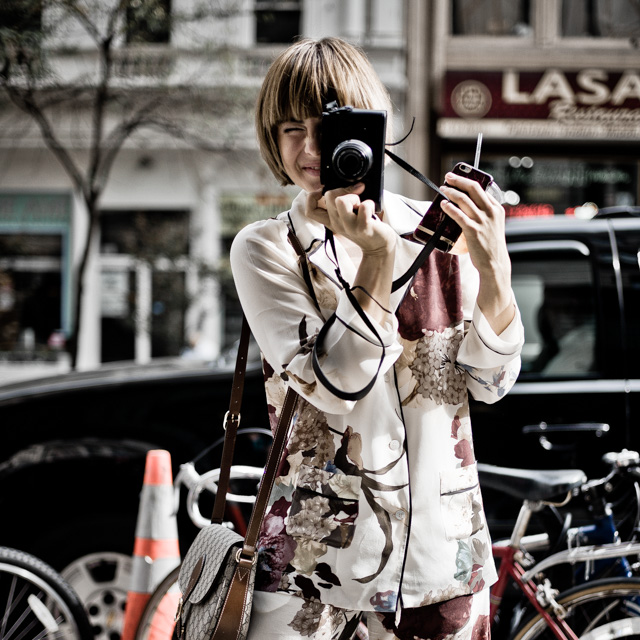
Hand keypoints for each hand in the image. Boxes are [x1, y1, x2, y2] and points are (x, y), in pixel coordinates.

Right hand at [305, 184, 396, 324]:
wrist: (379, 246)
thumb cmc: (365, 227)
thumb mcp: (348, 217)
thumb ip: (342, 204)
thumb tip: (346, 183)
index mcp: (331, 221)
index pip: (310, 211)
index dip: (312, 197)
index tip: (325, 193)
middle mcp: (337, 224)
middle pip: (328, 197)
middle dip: (343, 189)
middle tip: (355, 195)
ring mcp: (349, 226)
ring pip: (341, 200)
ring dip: (353, 197)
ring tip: (361, 204)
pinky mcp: (363, 227)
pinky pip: (363, 207)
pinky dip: (369, 203)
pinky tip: (371, 209)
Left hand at [440, 172, 514, 332]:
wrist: (494, 263)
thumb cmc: (490, 245)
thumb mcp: (491, 225)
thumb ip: (482, 214)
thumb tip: (464, 205)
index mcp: (496, 209)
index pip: (482, 189)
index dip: (467, 181)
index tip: (457, 179)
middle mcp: (491, 212)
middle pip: (474, 189)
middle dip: (459, 180)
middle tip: (448, 176)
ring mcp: (482, 221)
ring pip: (465, 200)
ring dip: (451, 192)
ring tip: (442, 189)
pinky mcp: (473, 231)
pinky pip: (459, 216)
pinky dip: (450, 208)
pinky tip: (443, 204)